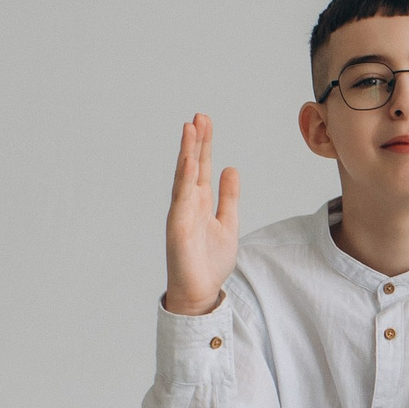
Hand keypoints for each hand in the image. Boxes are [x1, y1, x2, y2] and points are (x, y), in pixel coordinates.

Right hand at [164, 114, 239, 316]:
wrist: (200, 291)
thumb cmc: (209, 261)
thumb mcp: (228, 223)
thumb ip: (229, 197)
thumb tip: (231, 169)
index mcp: (201, 202)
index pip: (203, 167)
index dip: (205, 145)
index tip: (205, 122)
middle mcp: (189, 203)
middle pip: (192, 165)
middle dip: (195, 141)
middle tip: (199, 116)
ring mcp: (181, 213)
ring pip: (184, 176)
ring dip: (187, 151)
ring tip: (190, 128)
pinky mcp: (178, 226)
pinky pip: (181, 198)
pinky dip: (184, 177)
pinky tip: (188, 159)